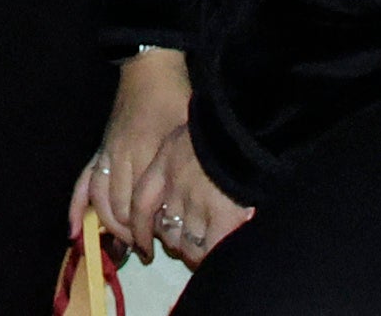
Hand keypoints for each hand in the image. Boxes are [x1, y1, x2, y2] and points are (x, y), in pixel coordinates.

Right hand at [76, 49, 192, 250]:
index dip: (147, 232)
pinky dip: (76, 206)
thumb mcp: (187, 136)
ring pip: (100, 200)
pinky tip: (73, 229)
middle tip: (144, 250)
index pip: (141, 207)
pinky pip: (83, 181)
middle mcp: (123, 158)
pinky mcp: (100, 149)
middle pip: (119, 209)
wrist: (151, 70)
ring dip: (108, 226)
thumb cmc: (176, 101)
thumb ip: (182, 170)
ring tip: (121, 243)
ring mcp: (107, 153)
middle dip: (130, 234)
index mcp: (146, 155)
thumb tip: (183, 209)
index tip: (158, 247)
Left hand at [140, 129, 247, 261]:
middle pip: (165, 231)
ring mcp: (198, 206)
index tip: (143, 246)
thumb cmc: (217, 125)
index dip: (139, 230)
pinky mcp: (224, 218)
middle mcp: (175, 189)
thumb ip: (176, 158)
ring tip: (204, 250)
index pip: (141, 205)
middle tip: (186, 243)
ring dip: (193, 251)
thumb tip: (179, 177)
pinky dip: (213, 254)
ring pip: (186, 245)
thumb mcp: (185, 134)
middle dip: (173, 241)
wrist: (240, 128)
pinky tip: (220, 252)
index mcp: (164, 166)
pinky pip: (211, 249)